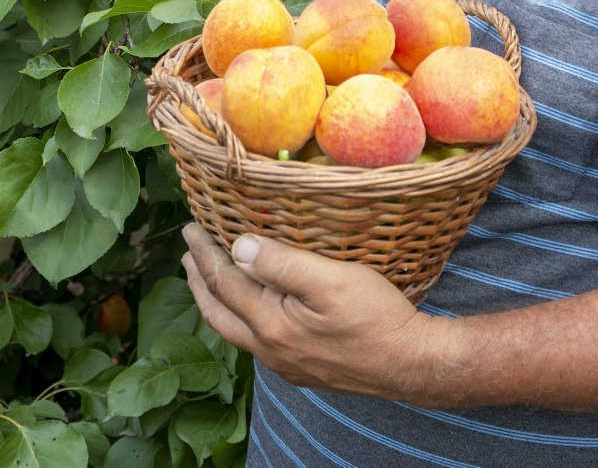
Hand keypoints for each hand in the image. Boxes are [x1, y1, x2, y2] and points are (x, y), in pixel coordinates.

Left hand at [180, 223, 452, 400]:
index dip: (205, 253)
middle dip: (199, 281)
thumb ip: (282, 264)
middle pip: (219, 313)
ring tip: (210, 280)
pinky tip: (252, 309)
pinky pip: (256, 342)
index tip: (191, 228)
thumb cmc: (376, 316)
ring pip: (235, 331)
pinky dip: (240, 318)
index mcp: (270, 325)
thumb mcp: (331, 280)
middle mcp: (269, 350)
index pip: (225, 283)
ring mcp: (284, 363)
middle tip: (188, 255)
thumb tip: (238, 246)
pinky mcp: (301, 369)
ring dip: (218, 301)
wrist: (409, 363)